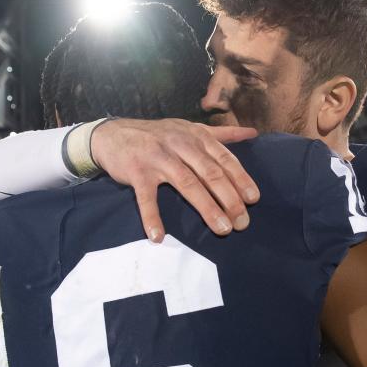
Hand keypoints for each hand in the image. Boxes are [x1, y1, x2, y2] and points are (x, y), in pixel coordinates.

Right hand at [91, 118, 259, 241]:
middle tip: (242, 222)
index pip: (224, 159)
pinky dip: (151, 217)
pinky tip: (158, 236)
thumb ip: (221, 134)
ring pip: (187, 184)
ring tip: (222, 229)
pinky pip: (147, 197)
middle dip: (230, 199)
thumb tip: (253, 133)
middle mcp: (180, 145)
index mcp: (196, 137)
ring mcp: (158, 158)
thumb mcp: (190, 129)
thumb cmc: (159, 135)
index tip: (253, 200)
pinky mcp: (137, 172)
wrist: (113, 134)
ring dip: (206, 208)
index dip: (240, 179)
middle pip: (210, 173)